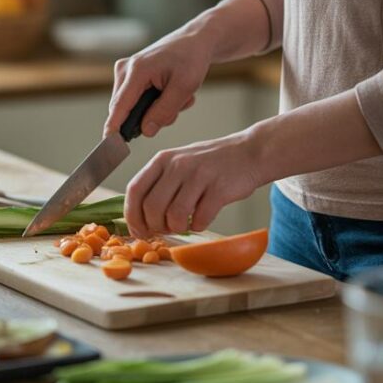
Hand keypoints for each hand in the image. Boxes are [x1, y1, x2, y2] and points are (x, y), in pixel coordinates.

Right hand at [105, 30, 212, 138]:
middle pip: (126, 110)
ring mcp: (125, 72)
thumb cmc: (191, 59)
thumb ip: (164, 111)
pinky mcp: (130, 76)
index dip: (113, 129)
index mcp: (136, 71)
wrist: (195, 40)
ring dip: (157, 109)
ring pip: (133, 108)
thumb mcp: (184, 87)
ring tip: (178, 97)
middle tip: (178, 106)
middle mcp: (124, 70)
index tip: (107, 147)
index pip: (119, 107)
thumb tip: (145, 132)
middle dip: (151, 116)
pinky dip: (156, 102)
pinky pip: (137, 101)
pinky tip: (172, 93)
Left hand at [124, 126, 266, 236]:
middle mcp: (177, 165)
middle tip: (165, 229)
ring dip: (177, 228)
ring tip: (183, 224)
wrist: (249, 152)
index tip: (139, 230)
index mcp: (162, 159)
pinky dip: (198, 226)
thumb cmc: (211, 163)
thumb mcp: (178, 162)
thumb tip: (139, 218)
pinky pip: (199, 219)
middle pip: (152, 207)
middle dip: (155, 226)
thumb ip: (159, 183)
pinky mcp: (219, 189)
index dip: (132, 215)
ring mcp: (198, 176)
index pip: (134, 190)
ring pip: (174, 216)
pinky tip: (202, 219)